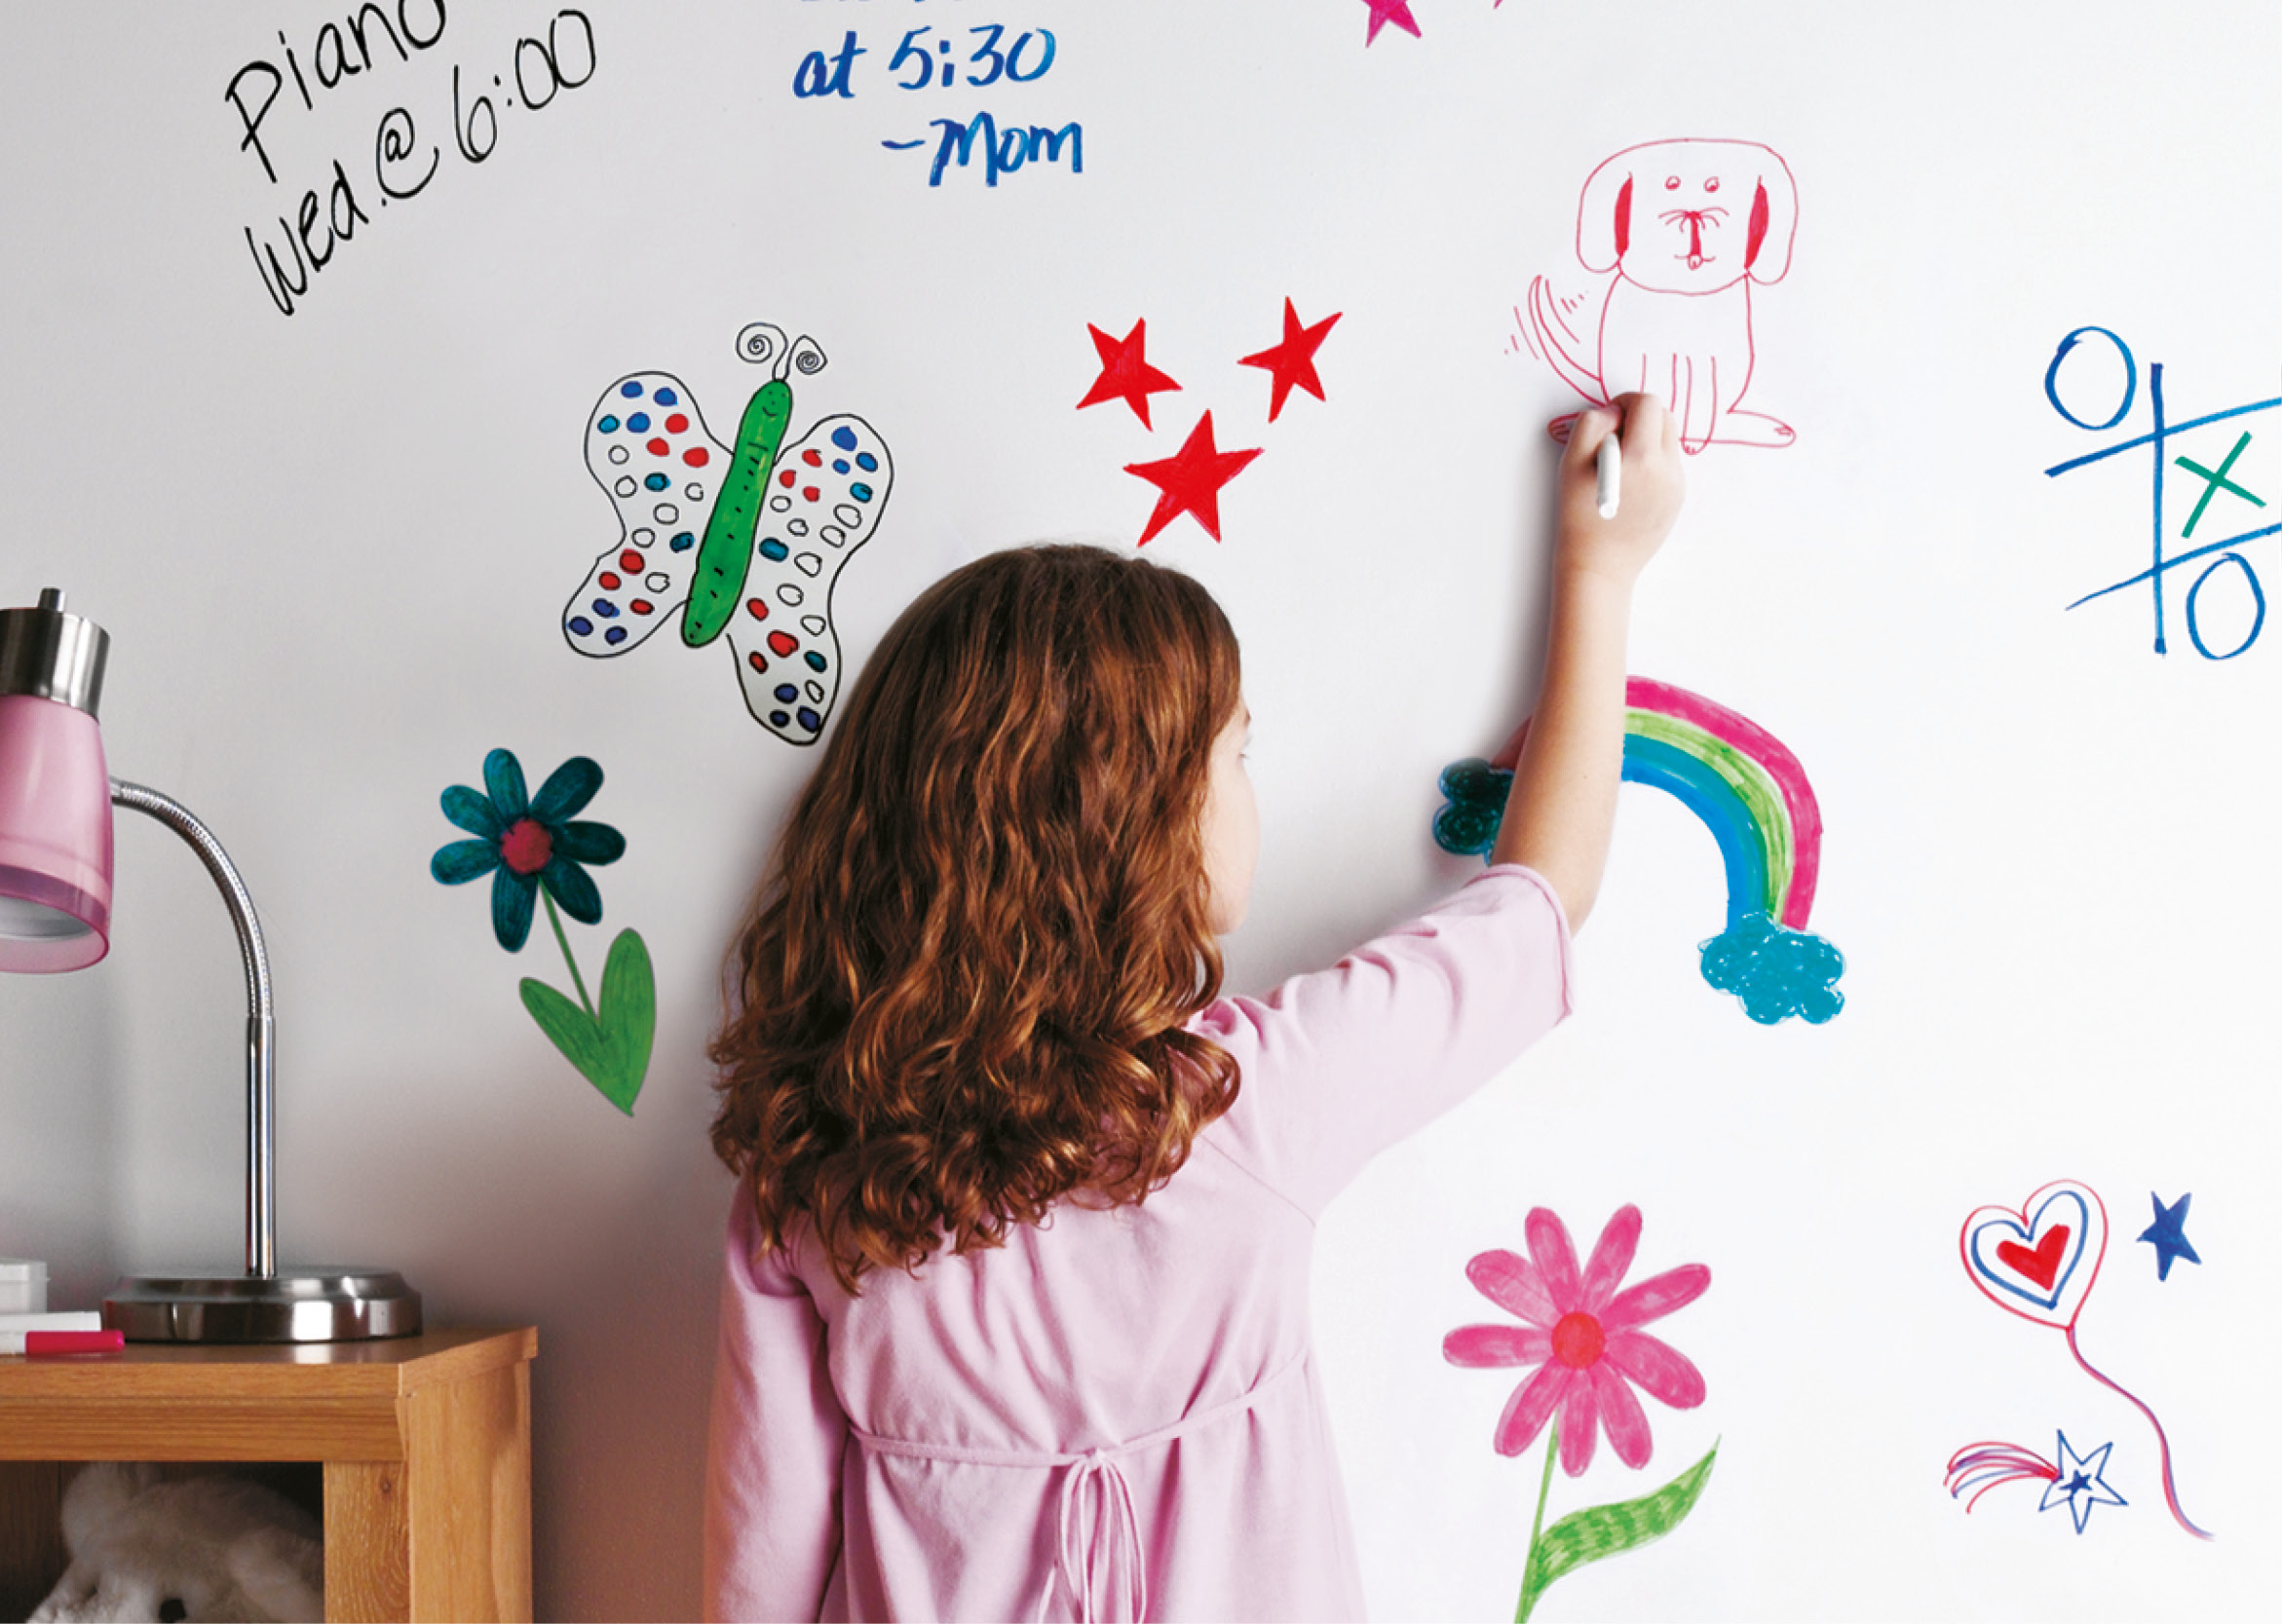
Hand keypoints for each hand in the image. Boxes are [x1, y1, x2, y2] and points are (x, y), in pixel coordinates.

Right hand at [1554, 393, 1683, 590]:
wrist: (1599, 566)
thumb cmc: (1578, 517)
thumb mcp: (1571, 464)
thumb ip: (1592, 425)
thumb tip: (1614, 411)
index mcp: (1641, 458)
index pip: (1647, 404)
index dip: (1625, 401)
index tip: (1610, 417)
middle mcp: (1667, 469)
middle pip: (1665, 416)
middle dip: (1640, 418)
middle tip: (1613, 438)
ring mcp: (1677, 485)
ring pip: (1668, 440)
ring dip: (1646, 439)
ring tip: (1620, 464)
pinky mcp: (1678, 498)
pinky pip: (1669, 464)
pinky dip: (1651, 461)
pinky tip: (1630, 483)